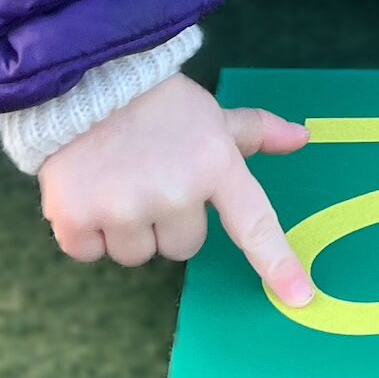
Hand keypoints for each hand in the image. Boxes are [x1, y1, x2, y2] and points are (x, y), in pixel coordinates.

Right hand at [39, 71, 315, 303]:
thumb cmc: (155, 101)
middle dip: (168, 221)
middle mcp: (174, 191)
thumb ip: (254, 132)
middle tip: (149, 177)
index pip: (253, 223)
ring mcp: (124, 207)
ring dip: (125, 228)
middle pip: (184, 247)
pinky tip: (85, 188)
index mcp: (214, 164)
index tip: (299, 297)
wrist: (82, 80)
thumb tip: (302, 137)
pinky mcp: (76, 217)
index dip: (277, 264)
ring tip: (114, 179)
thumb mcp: (209, 113)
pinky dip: (84, 229)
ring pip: (137, 254)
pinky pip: (89, 252)